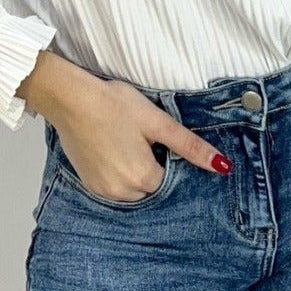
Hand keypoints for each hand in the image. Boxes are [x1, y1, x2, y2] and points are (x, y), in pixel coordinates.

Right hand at [53, 77, 230, 202]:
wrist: (69, 98)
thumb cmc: (113, 104)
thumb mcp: (157, 121)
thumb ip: (190, 147)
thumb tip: (221, 166)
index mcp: (143, 178)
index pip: (171, 180)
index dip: (169, 159)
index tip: (158, 140)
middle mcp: (122, 192)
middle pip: (152, 188)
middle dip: (154, 169)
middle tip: (142, 139)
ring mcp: (102, 191)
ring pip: (133, 190)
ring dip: (136, 174)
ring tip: (126, 143)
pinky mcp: (88, 184)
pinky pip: (114, 188)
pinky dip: (119, 174)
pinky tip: (114, 150)